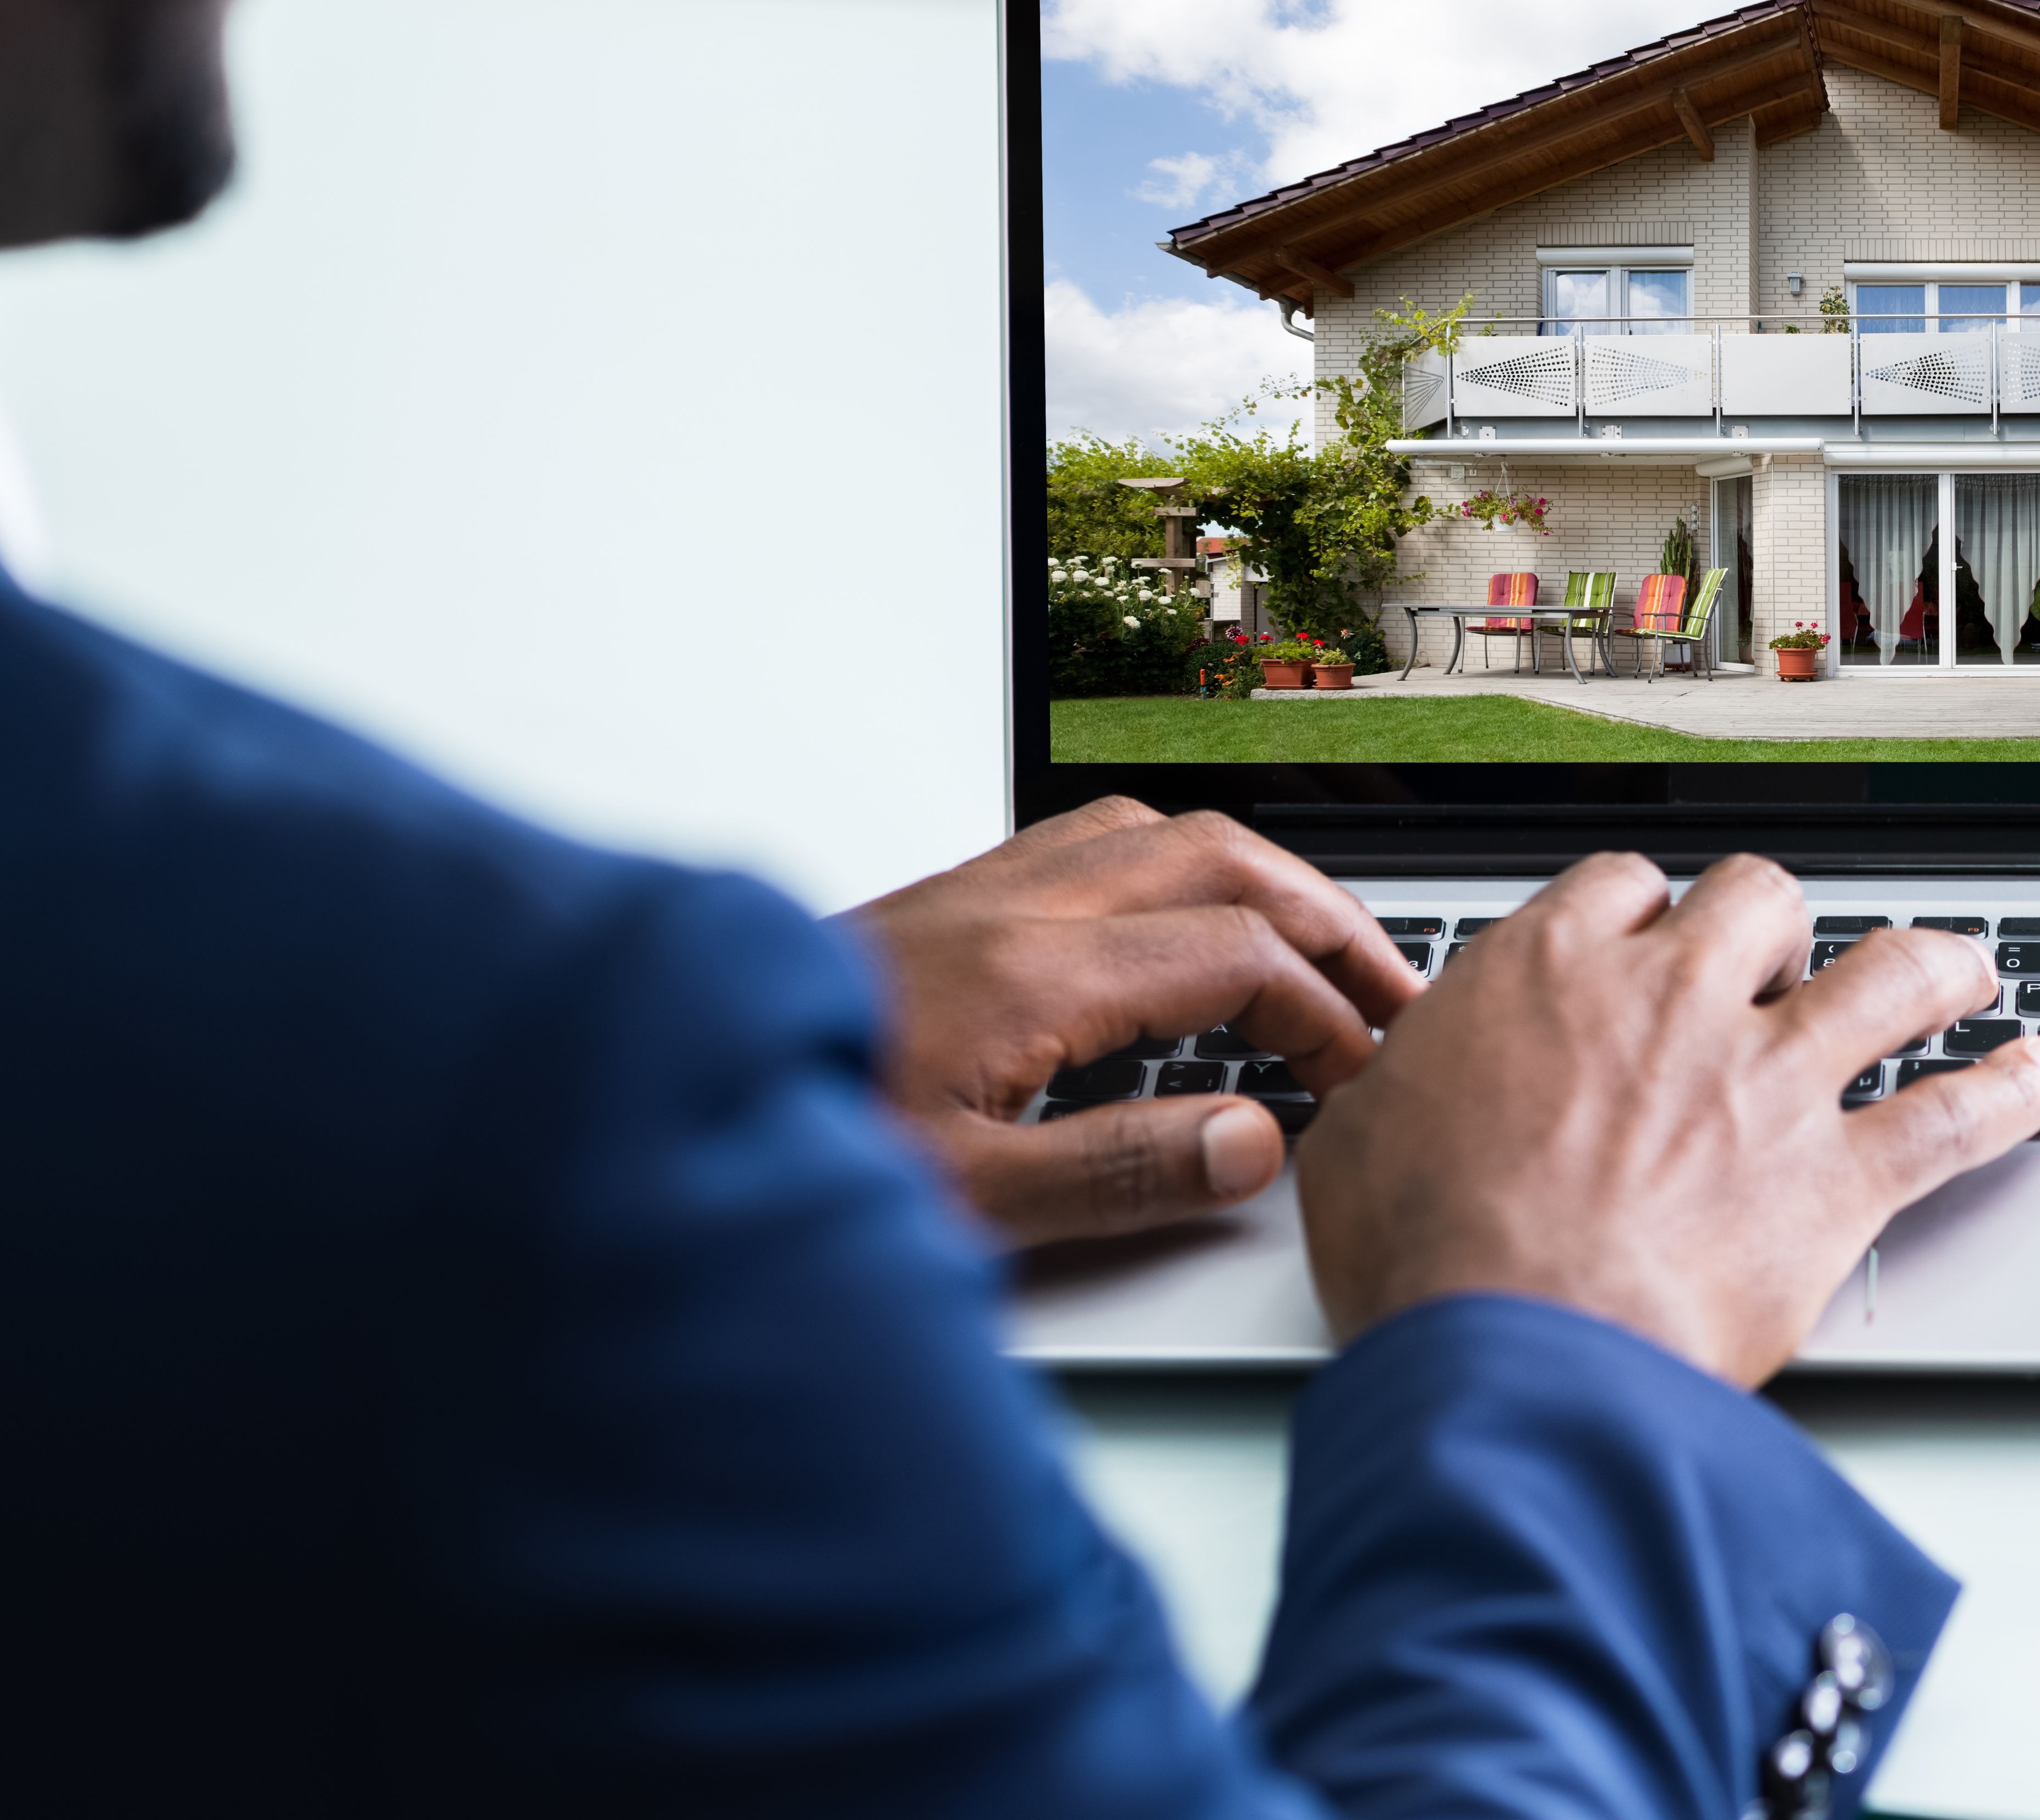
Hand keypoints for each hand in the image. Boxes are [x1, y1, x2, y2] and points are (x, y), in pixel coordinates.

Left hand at [843, 799, 1422, 1247]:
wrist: (650, 1104)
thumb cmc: (792, 1150)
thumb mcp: (967, 1206)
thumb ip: (1124, 1171)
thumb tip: (1255, 1143)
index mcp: (1028, 973)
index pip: (1233, 959)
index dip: (1322, 1016)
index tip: (1358, 1078)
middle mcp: (1008, 908)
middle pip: (1219, 862)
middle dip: (1325, 919)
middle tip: (1389, 989)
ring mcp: (974, 894)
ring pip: (1160, 833)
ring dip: (1257, 878)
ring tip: (1311, 946)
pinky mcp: (944, 906)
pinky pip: (1095, 843)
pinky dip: (1180, 868)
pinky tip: (1185, 921)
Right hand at [1294, 852, 2039, 1385]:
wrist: (1512, 1359)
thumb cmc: (1426, 1263)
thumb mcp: (1361, 1143)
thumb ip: (1400, 1090)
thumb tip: (1390, 1091)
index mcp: (1549, 973)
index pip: (1624, 888)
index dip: (1649, 910)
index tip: (1659, 935)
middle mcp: (1673, 1001)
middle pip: (1763, 898)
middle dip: (1782, 921)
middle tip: (1793, 955)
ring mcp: (1767, 1082)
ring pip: (1890, 973)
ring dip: (1939, 965)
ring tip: (1967, 969)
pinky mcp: (1835, 1179)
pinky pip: (1955, 1115)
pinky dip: (2012, 1092)